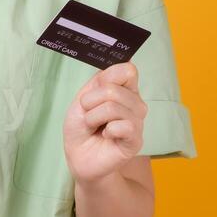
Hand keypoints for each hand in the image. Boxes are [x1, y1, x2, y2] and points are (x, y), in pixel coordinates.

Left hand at [63, 61, 146, 185]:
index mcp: (124, 90)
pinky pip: (125, 126)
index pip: (128, 70)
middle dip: (90, 102)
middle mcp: (135, 104)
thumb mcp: (84, 98)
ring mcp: (137, 122)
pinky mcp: (136, 140)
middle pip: (114, 89)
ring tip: (94, 127)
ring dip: (93, 117)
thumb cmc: (81, 127)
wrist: (78, 156)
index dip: (107, 78)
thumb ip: (102, 80)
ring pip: (114, 107)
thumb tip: (126, 59)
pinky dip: (107, 130)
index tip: (94, 91)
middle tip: (88, 115)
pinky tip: (106, 136)